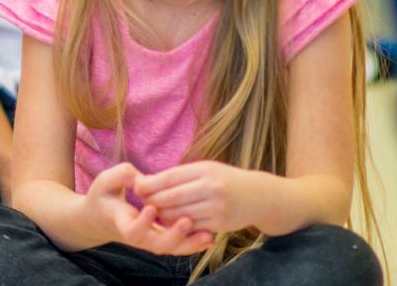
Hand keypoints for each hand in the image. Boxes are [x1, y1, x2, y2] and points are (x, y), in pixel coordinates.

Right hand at [83, 163, 215, 255]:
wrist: (102, 217)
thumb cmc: (103, 196)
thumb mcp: (105, 181)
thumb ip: (122, 175)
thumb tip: (145, 180)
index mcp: (121, 223)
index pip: (132, 231)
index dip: (142, 223)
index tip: (150, 207)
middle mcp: (138, 237)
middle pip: (157, 245)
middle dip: (174, 236)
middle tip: (187, 221)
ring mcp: (150, 240)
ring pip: (172, 248)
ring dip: (190, 243)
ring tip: (209, 235)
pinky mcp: (161, 238)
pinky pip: (178, 245)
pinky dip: (193, 243)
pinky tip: (210, 236)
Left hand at [134, 161, 255, 235]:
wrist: (259, 196)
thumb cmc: (225, 180)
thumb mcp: (206, 169)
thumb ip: (180, 175)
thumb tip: (148, 181)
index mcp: (205, 170)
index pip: (170, 177)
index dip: (151, 184)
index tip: (137, 187)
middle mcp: (211, 187)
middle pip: (171, 197)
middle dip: (153, 200)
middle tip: (143, 201)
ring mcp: (216, 207)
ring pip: (179, 215)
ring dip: (163, 215)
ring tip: (156, 211)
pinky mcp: (220, 224)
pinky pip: (191, 227)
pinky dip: (178, 225)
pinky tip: (173, 221)